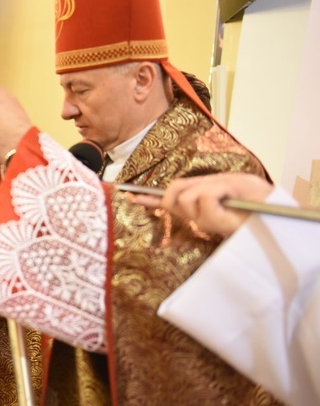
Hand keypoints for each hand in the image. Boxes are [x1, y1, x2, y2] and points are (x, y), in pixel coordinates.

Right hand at [133, 173, 273, 236]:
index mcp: (200, 205)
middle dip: (186, 190)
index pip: (168, 199)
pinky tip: (229, 201)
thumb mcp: (226, 183)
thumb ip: (198, 187)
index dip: (147, 199)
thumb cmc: (256, 197)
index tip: (128, 196)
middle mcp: (199, 214)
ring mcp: (205, 220)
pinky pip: (202, 198)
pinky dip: (216, 193)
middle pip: (174, 194)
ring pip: (188, 197)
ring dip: (209, 191)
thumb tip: (171, 195)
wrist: (277, 209)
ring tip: (229, 199)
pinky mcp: (213, 222)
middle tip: (213, 193)